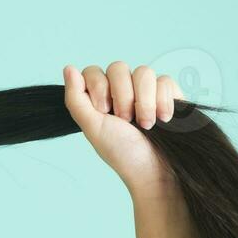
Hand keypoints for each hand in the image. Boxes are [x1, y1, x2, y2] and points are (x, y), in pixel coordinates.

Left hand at [63, 62, 182, 198]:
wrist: (154, 170)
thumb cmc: (122, 153)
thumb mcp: (92, 127)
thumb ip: (76, 99)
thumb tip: (68, 67)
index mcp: (101, 98)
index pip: (93, 71)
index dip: (98, 87)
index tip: (103, 111)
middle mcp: (123, 91)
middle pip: (118, 67)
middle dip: (122, 96)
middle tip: (125, 120)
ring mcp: (146, 91)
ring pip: (143, 72)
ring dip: (143, 102)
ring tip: (146, 124)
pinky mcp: (169, 94)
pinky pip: (165, 80)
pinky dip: (163, 101)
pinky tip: (163, 119)